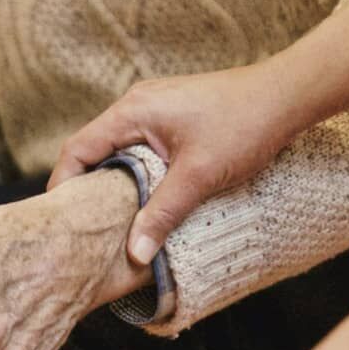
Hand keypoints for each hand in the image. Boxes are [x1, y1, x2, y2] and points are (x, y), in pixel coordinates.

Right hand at [48, 62, 311, 264]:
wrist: (287, 96)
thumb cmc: (244, 125)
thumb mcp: (199, 176)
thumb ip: (162, 213)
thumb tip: (134, 253)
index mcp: (132, 111)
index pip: (78, 149)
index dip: (63, 185)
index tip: (60, 220)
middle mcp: (137, 105)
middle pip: (94, 150)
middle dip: (86, 188)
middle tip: (83, 227)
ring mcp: (156, 108)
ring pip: (119, 150)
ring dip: (114, 182)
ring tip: (112, 220)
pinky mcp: (174, 116)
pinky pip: (140, 147)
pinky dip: (135, 173)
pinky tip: (146, 199)